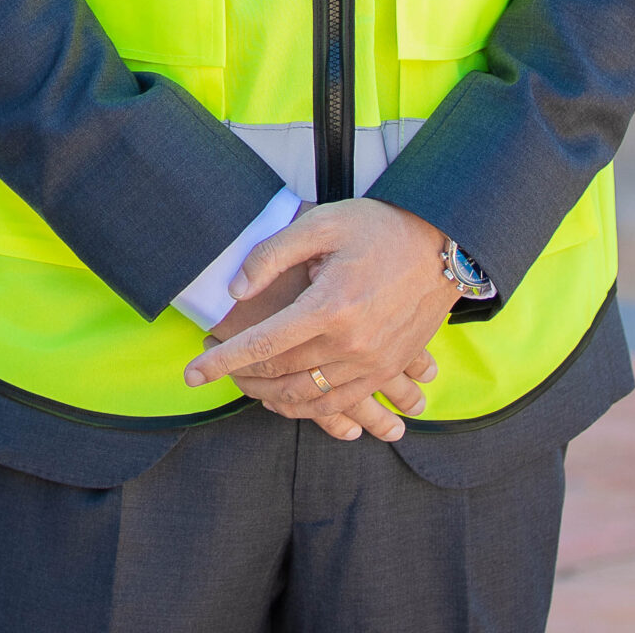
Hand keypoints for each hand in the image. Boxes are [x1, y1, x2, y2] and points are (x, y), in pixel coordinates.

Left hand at [184, 200, 461, 429]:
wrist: (443, 246)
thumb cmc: (378, 228)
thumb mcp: (321, 224)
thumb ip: (271, 255)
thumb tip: (236, 291)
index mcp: (329, 306)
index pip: (262, 344)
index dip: (222, 361)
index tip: (191, 373)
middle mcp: (352, 343)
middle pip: (280, 375)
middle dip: (239, 376)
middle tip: (212, 367)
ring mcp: (373, 363)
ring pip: (308, 398)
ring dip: (268, 398)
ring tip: (243, 385)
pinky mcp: (388, 369)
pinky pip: (341, 404)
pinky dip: (308, 410)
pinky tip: (286, 401)